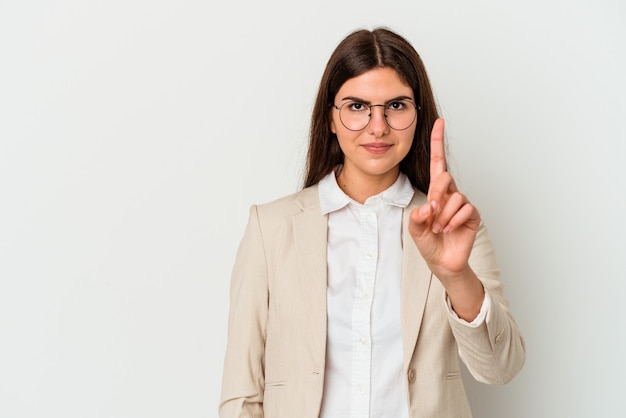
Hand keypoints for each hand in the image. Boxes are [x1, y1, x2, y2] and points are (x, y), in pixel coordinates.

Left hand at [408, 118, 480, 281]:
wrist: (442, 261)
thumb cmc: (428, 242)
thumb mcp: (415, 228)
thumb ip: (417, 216)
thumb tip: (430, 205)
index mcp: (436, 191)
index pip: (438, 162)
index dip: (438, 142)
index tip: (440, 122)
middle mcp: (450, 193)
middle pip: (445, 177)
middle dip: (436, 193)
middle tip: (431, 212)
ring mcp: (462, 203)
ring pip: (455, 196)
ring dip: (443, 214)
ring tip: (438, 228)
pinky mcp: (473, 214)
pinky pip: (465, 209)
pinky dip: (453, 221)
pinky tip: (449, 230)